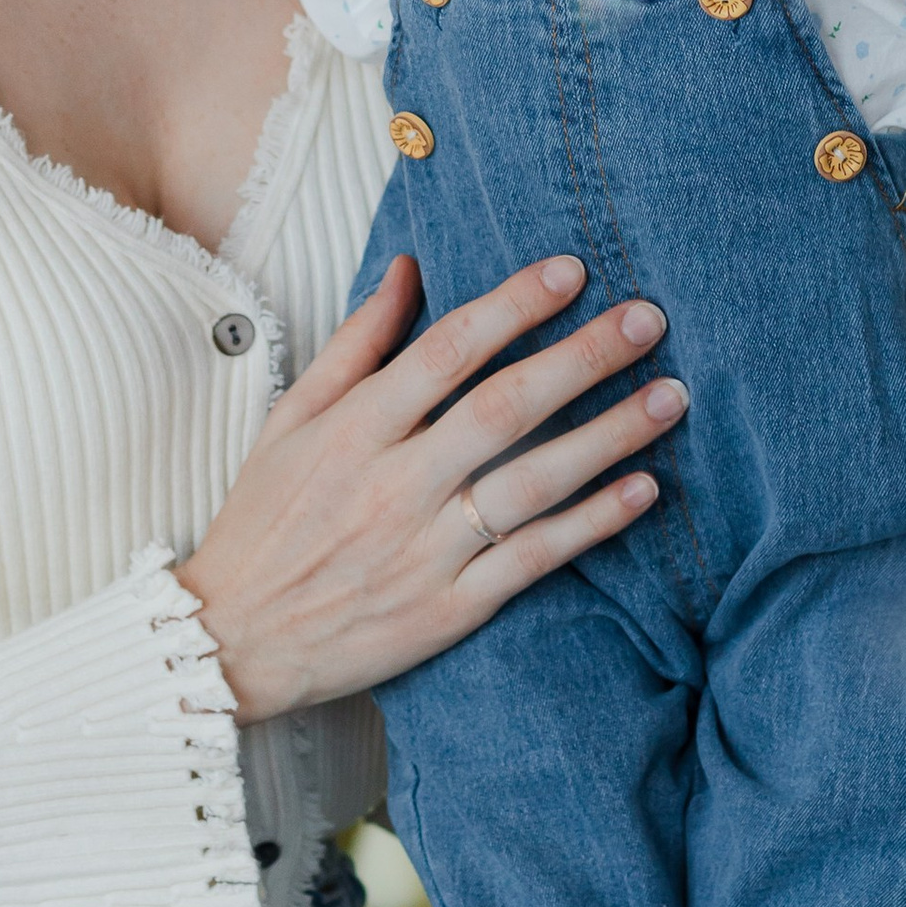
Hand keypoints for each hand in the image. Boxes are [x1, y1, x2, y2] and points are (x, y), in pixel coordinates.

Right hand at [180, 254, 689, 722]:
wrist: (234, 640)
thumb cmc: (264, 520)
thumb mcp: (292, 418)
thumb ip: (357, 342)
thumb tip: (409, 266)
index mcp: (354, 428)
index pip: (446, 350)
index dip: (512, 305)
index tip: (572, 270)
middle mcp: (394, 484)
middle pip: (504, 407)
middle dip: (583, 358)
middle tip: (649, 319)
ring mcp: (426, 549)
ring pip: (533, 483)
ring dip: (609, 436)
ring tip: (671, 397)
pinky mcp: (450, 608)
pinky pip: (534, 559)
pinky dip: (591, 524)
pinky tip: (643, 490)